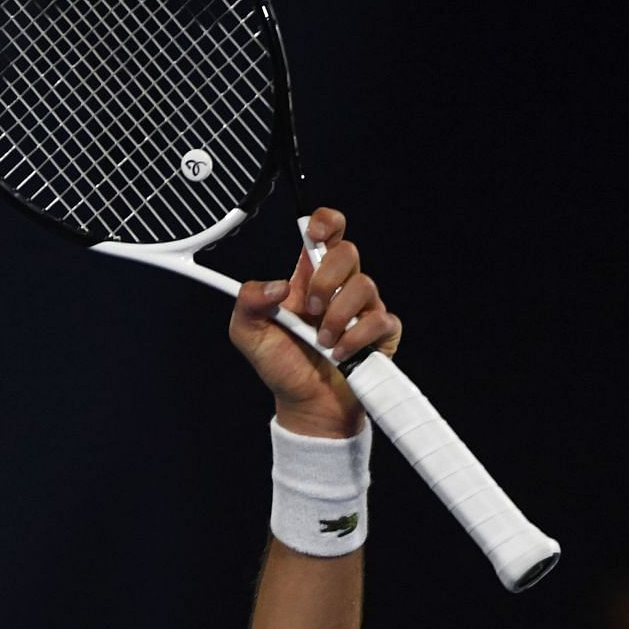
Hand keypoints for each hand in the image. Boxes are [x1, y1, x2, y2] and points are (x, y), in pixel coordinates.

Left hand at [227, 206, 401, 438]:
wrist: (306, 405)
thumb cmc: (281, 366)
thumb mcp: (247, 334)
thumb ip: (248, 302)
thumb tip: (277, 285)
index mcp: (308, 279)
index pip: (326, 233)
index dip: (325, 223)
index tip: (314, 235)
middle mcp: (338, 288)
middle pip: (348, 252)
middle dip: (327, 280)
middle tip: (310, 310)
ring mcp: (362, 308)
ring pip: (364, 286)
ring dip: (337, 318)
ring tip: (321, 342)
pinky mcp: (381, 332)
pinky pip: (379, 319)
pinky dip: (355, 339)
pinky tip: (339, 355)